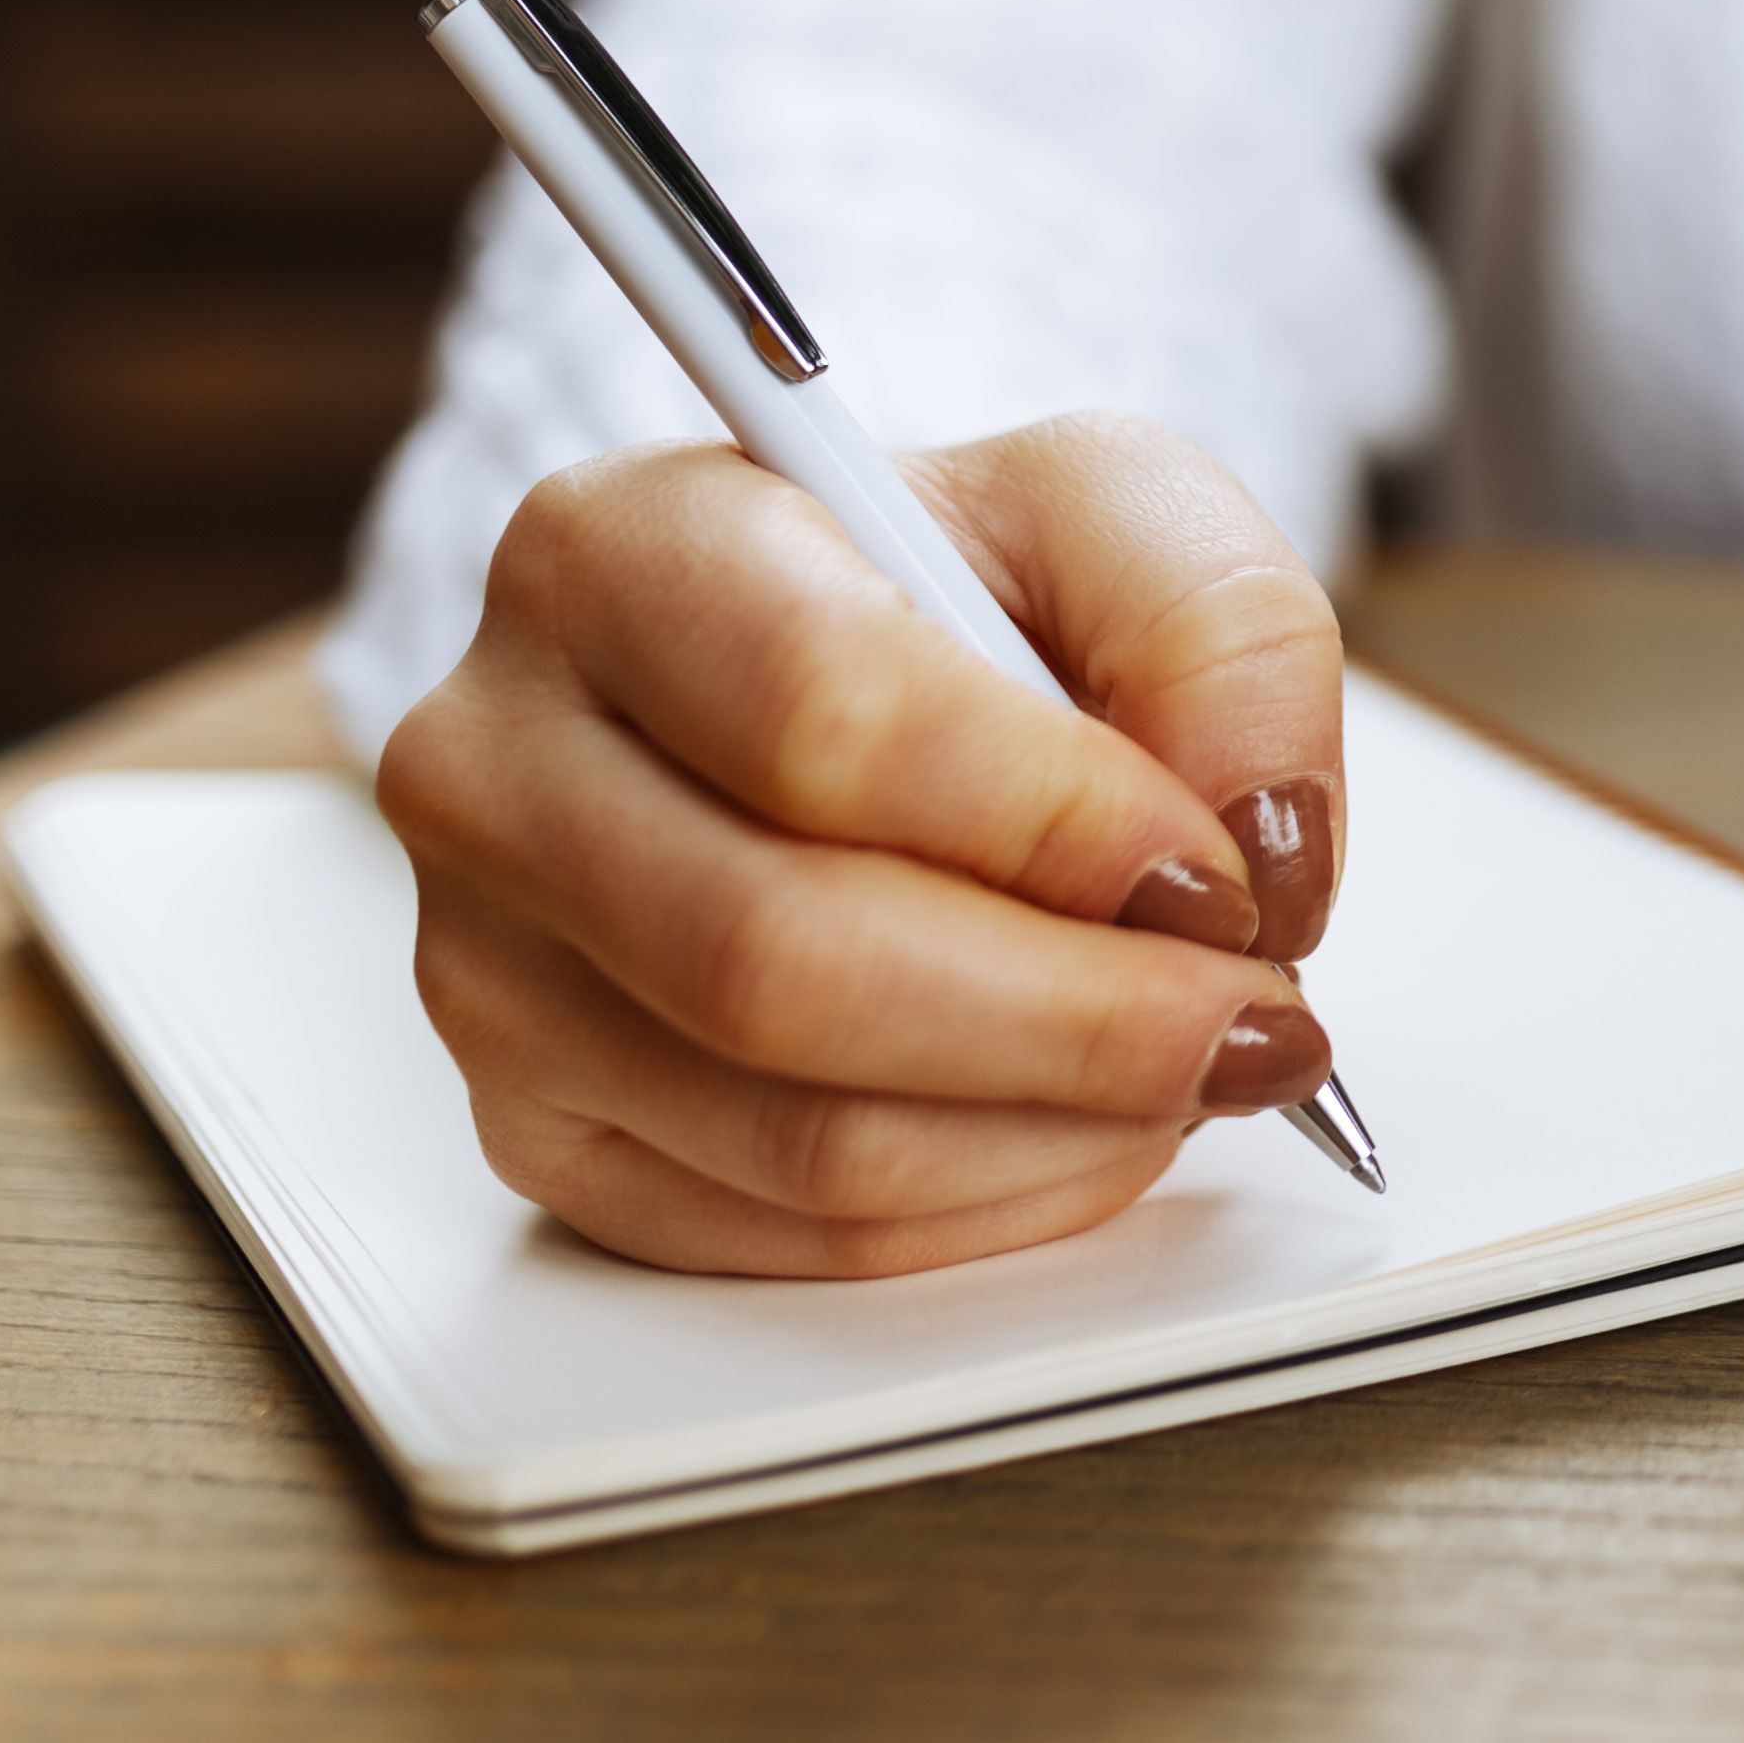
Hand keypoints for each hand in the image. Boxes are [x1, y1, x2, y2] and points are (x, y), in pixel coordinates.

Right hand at [375, 413, 1350, 1275]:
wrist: (834, 682)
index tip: (1217, 872)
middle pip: (785, 959)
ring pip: (790, 1129)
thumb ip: (1222, 630)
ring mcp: (487, 968)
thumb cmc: (955, 590)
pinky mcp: (537, 1129)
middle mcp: (496, 764)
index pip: (825, 719)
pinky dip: (981, 1203)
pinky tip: (1083, 1123)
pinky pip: (776, 1231)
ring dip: (1052, 1127)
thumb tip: (1254, 845)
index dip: (1053, 823)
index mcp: (612, 553)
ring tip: (1196, 1062)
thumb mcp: (1115, 511)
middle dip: (1077, 1018)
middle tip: (1256, 1015)